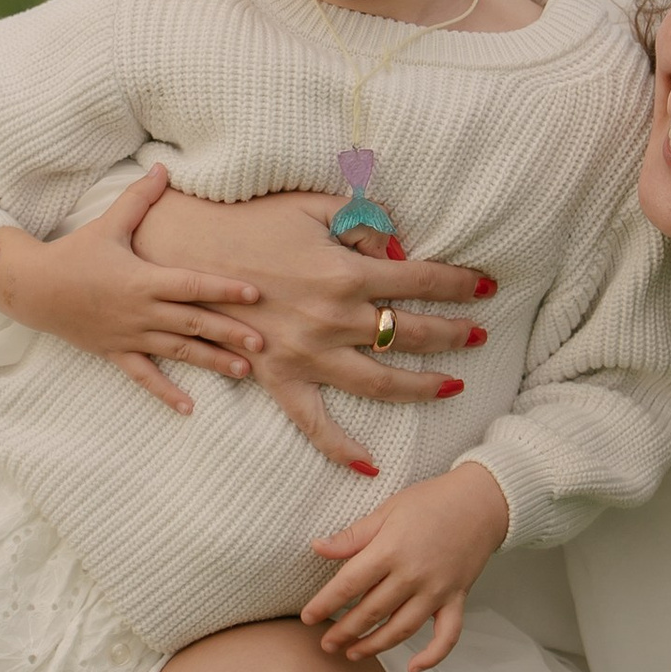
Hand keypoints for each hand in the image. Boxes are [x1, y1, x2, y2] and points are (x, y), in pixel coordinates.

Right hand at [0, 166, 266, 415]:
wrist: (33, 288)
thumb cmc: (74, 252)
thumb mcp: (108, 223)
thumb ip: (140, 199)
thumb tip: (163, 167)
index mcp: (142, 279)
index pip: (191, 285)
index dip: (223, 288)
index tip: (254, 294)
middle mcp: (140, 311)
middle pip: (192, 323)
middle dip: (229, 332)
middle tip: (263, 342)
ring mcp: (129, 336)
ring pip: (178, 352)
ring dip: (211, 361)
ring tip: (245, 371)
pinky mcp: (115, 352)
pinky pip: (144, 377)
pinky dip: (166, 393)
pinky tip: (189, 408)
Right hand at [132, 185, 496, 476]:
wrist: (185, 255)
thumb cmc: (248, 222)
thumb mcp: (311, 207)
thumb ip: (362, 221)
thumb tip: (398, 243)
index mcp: (346, 272)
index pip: (422, 280)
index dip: (459, 283)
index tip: (485, 286)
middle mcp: (334, 319)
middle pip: (410, 334)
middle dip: (452, 334)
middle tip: (478, 334)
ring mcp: (307, 355)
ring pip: (381, 382)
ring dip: (423, 386)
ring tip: (452, 386)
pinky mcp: (277, 379)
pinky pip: (314, 423)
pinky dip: (341, 449)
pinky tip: (370, 465)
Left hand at [300, 462, 510, 671]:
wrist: (481, 501)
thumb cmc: (431, 501)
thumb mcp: (387, 510)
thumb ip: (353, 536)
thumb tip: (317, 548)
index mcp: (391, 550)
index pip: (349, 584)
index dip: (324, 603)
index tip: (308, 617)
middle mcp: (413, 575)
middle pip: (371, 612)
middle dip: (345, 631)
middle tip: (326, 643)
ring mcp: (437, 591)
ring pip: (401, 629)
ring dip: (375, 646)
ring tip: (353, 653)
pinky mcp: (457, 599)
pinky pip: (447, 635)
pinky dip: (433, 656)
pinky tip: (414, 667)